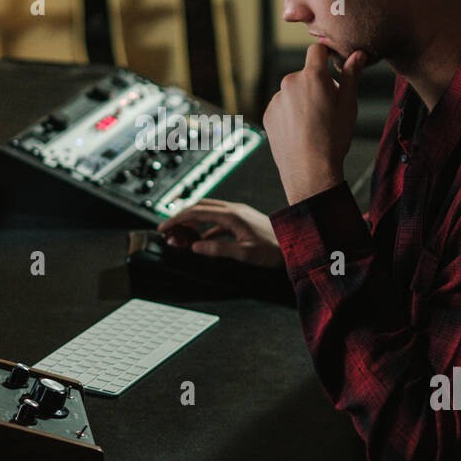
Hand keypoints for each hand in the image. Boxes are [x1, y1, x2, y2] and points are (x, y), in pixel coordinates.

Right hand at [157, 199, 283, 268]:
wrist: (297, 244)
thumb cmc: (275, 250)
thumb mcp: (244, 253)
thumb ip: (218, 249)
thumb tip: (195, 247)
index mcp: (232, 215)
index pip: (197, 212)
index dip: (177, 219)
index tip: (163, 227)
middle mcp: (235, 210)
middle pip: (200, 207)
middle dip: (181, 217)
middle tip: (168, 229)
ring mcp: (240, 213)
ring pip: (209, 212)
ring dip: (193, 222)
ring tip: (182, 235)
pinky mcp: (244, 220)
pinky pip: (219, 221)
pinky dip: (207, 229)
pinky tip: (203, 241)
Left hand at [263, 45, 365, 205]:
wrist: (310, 171)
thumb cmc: (334, 138)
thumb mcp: (349, 105)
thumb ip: (351, 75)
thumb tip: (358, 54)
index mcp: (312, 76)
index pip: (317, 50)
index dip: (326, 55)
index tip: (332, 65)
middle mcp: (290, 82)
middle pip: (305, 74)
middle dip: (316, 84)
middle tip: (328, 108)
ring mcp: (276, 99)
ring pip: (293, 92)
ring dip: (302, 100)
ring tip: (313, 125)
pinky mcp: (268, 114)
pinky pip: (281, 107)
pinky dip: (290, 114)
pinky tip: (300, 132)